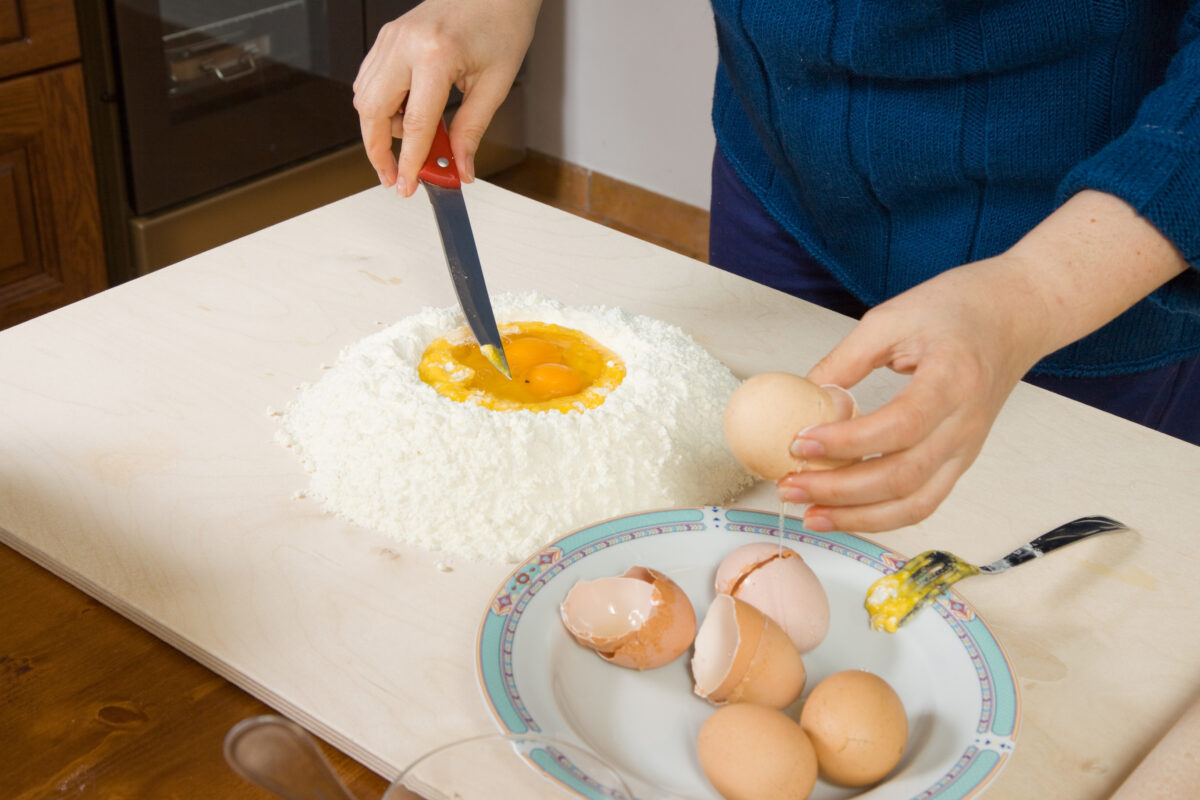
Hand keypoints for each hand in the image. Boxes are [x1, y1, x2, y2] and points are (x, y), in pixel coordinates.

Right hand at [353, 0, 541, 195]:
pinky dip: (381, 105)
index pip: (413, 125)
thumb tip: (460, 168)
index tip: (407, 186)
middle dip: (378, 151)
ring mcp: (391, 38)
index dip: (408, 162)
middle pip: (371, 112)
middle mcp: (405, 44)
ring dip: (381, 128)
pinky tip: (407, 115)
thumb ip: (472, 131)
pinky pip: (370, 79)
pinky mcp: (389, 37)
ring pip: (364, 97)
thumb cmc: (502, 24)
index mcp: (435, 55)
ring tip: (413, 140)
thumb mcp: (495, 85)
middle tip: (395, 175)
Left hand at [777, 255, 1052, 532]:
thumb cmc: (959, 309)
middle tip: (790, 484)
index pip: (899, 425)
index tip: (801, 442)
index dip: (847, 442)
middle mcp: (964, 423)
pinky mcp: (959, 461)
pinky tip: (842, 512)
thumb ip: (847, 359)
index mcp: (952, 379)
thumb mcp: (893, 317)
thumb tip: (803, 395)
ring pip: (915, 504)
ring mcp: (966, 448)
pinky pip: (922, 503)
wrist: (1014, 315)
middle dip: (839, 489)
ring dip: (858, 516)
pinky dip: (880, 516)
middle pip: (903, 476)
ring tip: (810, 512)